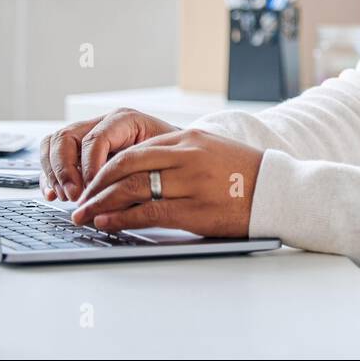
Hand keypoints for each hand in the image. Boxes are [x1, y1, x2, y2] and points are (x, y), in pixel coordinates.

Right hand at [41, 109, 178, 201]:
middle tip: (74, 195)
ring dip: (54, 173)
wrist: (175, 154)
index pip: (95, 138)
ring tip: (66, 196)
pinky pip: (50, 155)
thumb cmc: (169, 157)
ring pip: (53, 143)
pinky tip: (54, 194)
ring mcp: (87, 133)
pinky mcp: (77, 149)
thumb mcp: (160, 162)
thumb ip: (136, 177)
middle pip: (66, 137)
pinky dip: (49, 175)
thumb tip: (110, 200)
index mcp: (124, 120)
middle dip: (65, 170)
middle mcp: (102, 123)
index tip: (91, 188)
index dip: (89, 165)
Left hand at [70, 127, 265, 236]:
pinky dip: (122, 218)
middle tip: (80, 199)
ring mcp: (190, 183)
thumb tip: (145, 167)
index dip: (107, 167)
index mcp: (190, 138)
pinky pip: (148, 212)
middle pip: (126, 166)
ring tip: (85, 214)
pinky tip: (107, 222)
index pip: (136, 149)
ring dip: (102, 202)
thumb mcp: (213, 149)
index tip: (92, 181)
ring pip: (132, 189)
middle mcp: (187, 156)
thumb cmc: (247, 172)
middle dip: (96, 184)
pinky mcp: (195, 210)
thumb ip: (181, 153)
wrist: (279, 190)